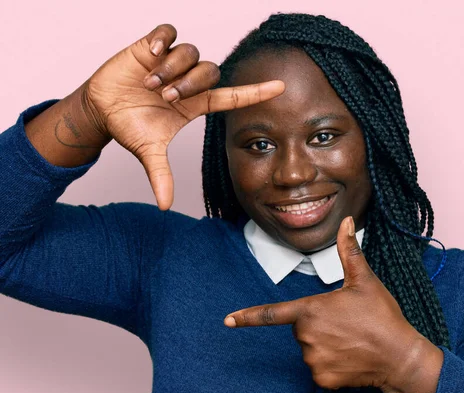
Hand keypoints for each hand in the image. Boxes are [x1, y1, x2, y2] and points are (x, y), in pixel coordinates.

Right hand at [83, 24, 284, 209]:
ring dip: (172, 68)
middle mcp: (189, 81)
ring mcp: (172, 62)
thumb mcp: (148, 152)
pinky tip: (151, 53)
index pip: (233, 96)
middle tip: (166, 97)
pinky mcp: (153, 46)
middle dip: (190, 83)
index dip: (256, 92)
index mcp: (196, 104)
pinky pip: (169, 32)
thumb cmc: (129, 126)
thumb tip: (165, 207)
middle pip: (210, 72)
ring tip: (150, 83)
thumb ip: (161, 176)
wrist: (101, 108)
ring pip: (191, 53)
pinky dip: (163, 39)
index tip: (281, 88)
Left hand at [224, 216, 426, 390]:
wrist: (399, 356)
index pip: (273, 313)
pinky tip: (350, 358)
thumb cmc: (381, 315)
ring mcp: (313, 360)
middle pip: (301, 329)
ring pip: (310, 349)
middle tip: (346, 323)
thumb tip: (347, 221)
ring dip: (324, 345)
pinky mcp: (322, 379)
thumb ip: (349, 251)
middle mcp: (306, 337)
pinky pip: (319, 369)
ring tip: (351, 341)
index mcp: (311, 310)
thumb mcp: (364, 280)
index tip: (228, 320)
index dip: (248, 317)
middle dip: (318, 325)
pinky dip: (331, 364)